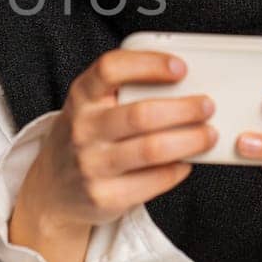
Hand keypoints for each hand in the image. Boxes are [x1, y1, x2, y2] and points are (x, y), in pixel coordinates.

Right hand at [17, 48, 216, 236]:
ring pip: (153, 150)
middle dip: (184, 109)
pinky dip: (178, 170)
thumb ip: (124, 92)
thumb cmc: (85, 138)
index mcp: (81, 97)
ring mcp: (91, 165)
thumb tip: (183, 87)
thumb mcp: (90, 106)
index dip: (149, 64)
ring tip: (208, 134)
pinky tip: (186, 162)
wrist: (52, 190)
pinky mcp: (105, 197)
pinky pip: (154, 181)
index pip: (111, 69)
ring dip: (190, 141)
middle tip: (207, 106)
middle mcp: (82, 129)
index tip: (180, 67)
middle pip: (141, 114)